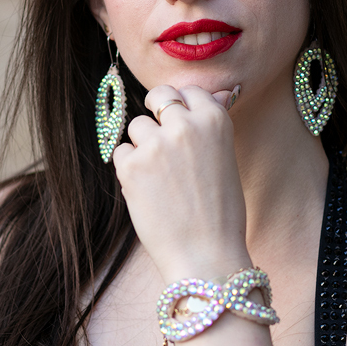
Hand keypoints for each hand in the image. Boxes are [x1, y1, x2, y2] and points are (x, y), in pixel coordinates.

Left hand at [111, 84, 249, 279]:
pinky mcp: (131, 166)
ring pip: (137, 127)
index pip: (188, 90)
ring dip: (143, 146)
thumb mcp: (225, 159)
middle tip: (161, 138)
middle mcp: (185, 125)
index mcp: (215, 120)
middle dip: (156, 110)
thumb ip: (213, 125)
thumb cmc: (221, 212)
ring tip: (160, 178)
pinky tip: (148, 191)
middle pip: (158, 96)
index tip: (180, 124)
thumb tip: (223, 91)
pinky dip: (129, 169)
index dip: (181, 106)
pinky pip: (121, 153)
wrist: (206, 255)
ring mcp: (156, 144)